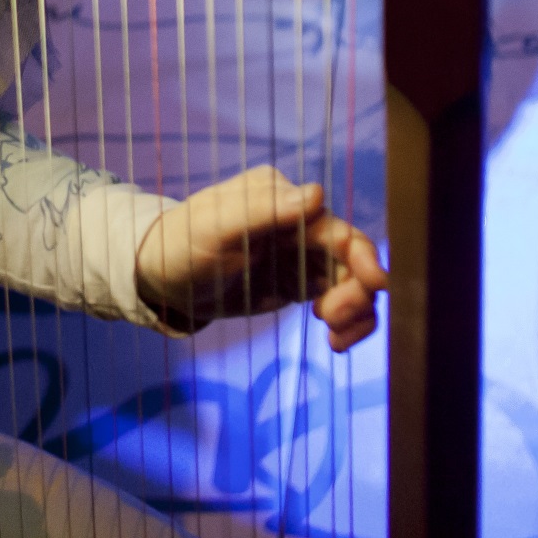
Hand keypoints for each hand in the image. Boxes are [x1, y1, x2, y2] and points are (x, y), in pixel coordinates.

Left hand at [134, 167, 387, 351]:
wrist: (163, 277)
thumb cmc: (182, 244)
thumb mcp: (216, 228)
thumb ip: (262, 211)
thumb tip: (315, 194)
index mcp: (283, 200)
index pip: (335, 226)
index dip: (362, 255)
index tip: (373, 286)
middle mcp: (300, 223)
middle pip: (352, 257)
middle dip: (357, 291)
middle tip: (331, 321)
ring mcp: (302, 254)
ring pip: (352, 281)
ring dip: (356, 310)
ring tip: (333, 337)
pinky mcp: (300, 283)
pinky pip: (339, 300)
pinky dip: (347, 322)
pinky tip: (334, 342)